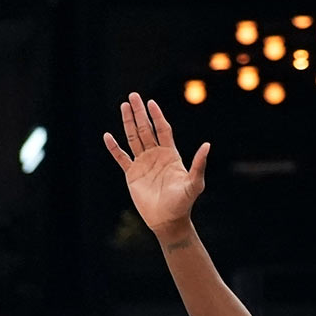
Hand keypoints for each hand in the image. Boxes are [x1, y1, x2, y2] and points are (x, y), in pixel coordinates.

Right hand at [103, 92, 209, 238]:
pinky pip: (121, 157)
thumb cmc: (184, 202)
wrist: (168, 220)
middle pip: (146, 129)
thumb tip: (207, 145)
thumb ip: (199, 164)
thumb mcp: (195, 183)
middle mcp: (156, 155)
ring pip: (133, 138)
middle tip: (133, 96)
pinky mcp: (132, 174)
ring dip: (128, 123)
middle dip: (139, 113)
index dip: (157, 116)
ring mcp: (143, 163)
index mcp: (170, 154)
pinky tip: (108, 136)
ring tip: (123, 106)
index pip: (162, 129)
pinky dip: (114, 147)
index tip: (151, 102)